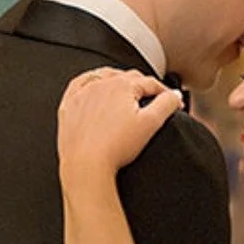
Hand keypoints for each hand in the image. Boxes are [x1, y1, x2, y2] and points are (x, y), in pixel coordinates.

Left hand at [58, 69, 183, 190]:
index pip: (149, 82)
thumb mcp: (151, 124)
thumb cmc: (114, 148)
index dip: (165, 92)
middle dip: (143, 85)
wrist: (85, 165)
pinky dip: (89, 84)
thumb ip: (167, 104)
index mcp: (121, 86)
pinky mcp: (68, 107)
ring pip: (103, 78)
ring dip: (117, 80)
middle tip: (154, 97)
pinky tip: (94, 89)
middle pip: (127, 77)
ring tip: (127, 91)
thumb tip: (175, 95)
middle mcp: (99, 85)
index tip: (172, 102)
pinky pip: (78, 86)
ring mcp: (82, 95)